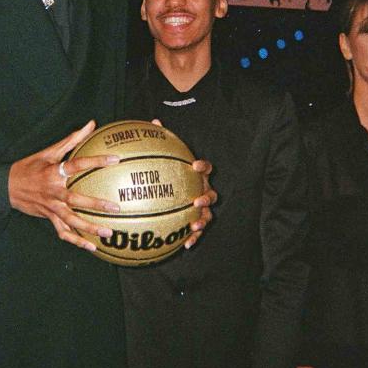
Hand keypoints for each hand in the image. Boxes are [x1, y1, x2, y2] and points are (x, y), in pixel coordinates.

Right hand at [8, 120, 118, 249]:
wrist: (7, 187)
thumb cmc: (30, 166)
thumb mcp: (49, 152)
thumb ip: (72, 139)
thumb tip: (91, 124)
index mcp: (54, 172)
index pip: (77, 164)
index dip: (96, 161)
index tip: (116, 159)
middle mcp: (53, 191)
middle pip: (76, 200)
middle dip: (96, 204)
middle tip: (116, 207)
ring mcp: (51, 207)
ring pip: (71, 221)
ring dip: (90, 228)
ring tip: (108, 233)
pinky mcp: (49, 218)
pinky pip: (64, 232)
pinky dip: (77, 241)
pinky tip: (91, 247)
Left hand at [149, 119, 215, 248]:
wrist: (172, 194)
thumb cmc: (170, 173)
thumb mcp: (165, 159)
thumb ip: (162, 142)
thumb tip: (154, 121)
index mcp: (197, 176)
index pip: (206, 168)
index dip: (203, 166)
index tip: (196, 165)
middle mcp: (203, 191)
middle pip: (212, 193)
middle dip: (207, 197)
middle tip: (196, 200)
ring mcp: (201, 208)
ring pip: (208, 214)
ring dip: (203, 220)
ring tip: (194, 225)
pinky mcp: (195, 221)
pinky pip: (197, 231)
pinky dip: (193, 238)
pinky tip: (185, 245)